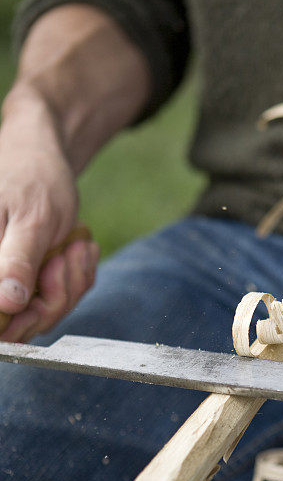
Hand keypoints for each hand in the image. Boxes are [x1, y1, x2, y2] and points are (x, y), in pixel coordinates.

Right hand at [0, 87, 98, 341]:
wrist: (40, 155)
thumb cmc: (32, 176)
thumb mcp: (32, 219)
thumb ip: (18, 262)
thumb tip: (7, 303)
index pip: (0, 321)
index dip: (30, 313)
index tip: (53, 270)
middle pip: (23, 325)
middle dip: (60, 291)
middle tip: (69, 249)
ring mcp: (8, 284)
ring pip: (45, 315)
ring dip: (72, 280)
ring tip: (75, 242)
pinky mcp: (28, 283)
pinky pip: (58, 299)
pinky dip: (76, 275)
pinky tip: (77, 247)